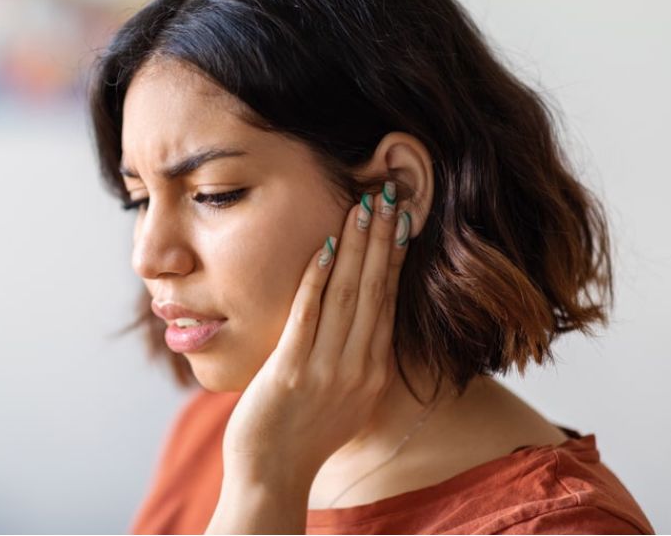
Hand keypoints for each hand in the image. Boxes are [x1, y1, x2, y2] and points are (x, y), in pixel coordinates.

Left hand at [221, 182, 411, 487]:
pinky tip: (324, 246)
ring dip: (356, 247)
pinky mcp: (292, 371)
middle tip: (387, 195)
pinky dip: (318, 279)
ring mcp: (327, 370)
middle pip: (376, 290)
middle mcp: (359, 368)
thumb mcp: (345, 397)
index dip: (394, 257)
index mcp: (373, 371)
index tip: (399, 219)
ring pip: (348, 295)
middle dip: (382, 239)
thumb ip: (355, 359)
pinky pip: (309, 315)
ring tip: (362, 207)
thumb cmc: (301, 434)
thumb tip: (361, 321)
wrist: (272, 475)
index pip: (389, 301)